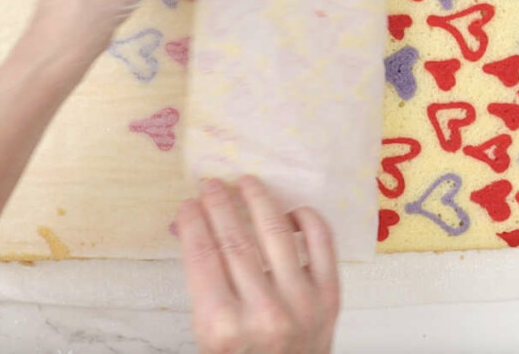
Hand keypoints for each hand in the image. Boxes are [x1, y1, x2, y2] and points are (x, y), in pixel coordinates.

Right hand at [177, 177, 340, 353]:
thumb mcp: (209, 336)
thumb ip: (202, 286)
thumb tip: (193, 229)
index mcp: (221, 326)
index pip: (201, 254)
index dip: (193, 221)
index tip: (189, 203)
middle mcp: (262, 313)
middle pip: (234, 238)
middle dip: (220, 203)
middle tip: (212, 183)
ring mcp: (300, 303)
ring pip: (275, 233)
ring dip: (259, 200)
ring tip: (247, 183)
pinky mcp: (329, 298)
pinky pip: (322, 243)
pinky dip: (307, 220)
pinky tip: (291, 210)